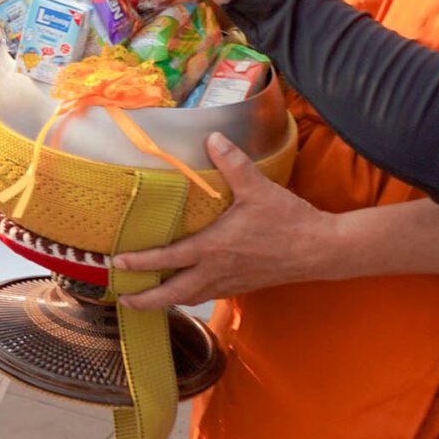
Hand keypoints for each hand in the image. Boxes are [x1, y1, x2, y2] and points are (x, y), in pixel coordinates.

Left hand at [109, 134, 329, 308]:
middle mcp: (216, 270)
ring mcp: (230, 282)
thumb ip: (233, 163)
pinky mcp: (242, 286)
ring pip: (190, 297)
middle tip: (122, 300)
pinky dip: (191, 295)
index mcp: (213, 248)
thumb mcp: (259, 188)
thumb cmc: (289, 221)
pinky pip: (209, 295)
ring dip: (166, 300)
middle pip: (172, 294)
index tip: (117, 263)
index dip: (140, 262)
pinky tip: (187, 288)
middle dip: (145, 300)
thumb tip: (213, 138)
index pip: (167, 258)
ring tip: (148, 300)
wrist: (321, 250)